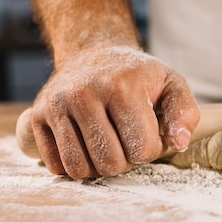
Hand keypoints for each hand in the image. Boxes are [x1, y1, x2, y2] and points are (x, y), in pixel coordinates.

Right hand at [30, 46, 199, 178]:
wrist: (95, 54)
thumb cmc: (139, 76)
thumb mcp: (172, 85)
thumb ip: (184, 114)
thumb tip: (178, 143)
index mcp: (121, 85)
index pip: (142, 149)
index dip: (153, 149)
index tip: (150, 133)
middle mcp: (84, 93)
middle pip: (110, 163)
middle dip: (127, 161)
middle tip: (129, 141)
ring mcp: (57, 105)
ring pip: (80, 168)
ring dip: (100, 166)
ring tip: (110, 144)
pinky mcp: (37, 116)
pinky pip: (57, 165)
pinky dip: (76, 165)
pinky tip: (88, 146)